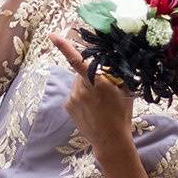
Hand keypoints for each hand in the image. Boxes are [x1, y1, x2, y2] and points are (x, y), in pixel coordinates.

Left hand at [50, 33, 133, 153]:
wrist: (110, 141)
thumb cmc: (121, 115)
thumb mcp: (125, 91)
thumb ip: (116, 74)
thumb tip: (112, 59)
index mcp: (98, 83)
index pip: (78, 61)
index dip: (64, 47)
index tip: (53, 36)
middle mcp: (82, 89)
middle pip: (82, 70)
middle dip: (91, 72)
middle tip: (104, 87)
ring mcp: (73, 98)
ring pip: (78, 82)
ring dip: (86, 85)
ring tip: (98, 101)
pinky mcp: (68, 105)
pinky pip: (75, 93)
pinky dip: (82, 95)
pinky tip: (91, 106)